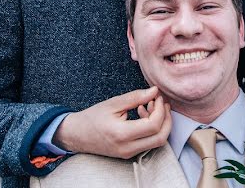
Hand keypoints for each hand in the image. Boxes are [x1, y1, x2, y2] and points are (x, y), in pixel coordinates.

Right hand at [52, 86, 171, 158]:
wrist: (77, 135)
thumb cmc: (93, 117)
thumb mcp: (113, 103)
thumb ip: (135, 97)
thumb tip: (154, 91)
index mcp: (122, 134)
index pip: (153, 125)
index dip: (160, 109)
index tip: (157, 96)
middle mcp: (127, 147)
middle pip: (160, 137)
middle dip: (167, 119)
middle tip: (162, 103)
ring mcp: (129, 153)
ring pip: (157, 142)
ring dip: (160, 124)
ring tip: (151, 105)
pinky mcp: (130, 153)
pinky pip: (148, 142)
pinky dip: (152, 129)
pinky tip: (144, 113)